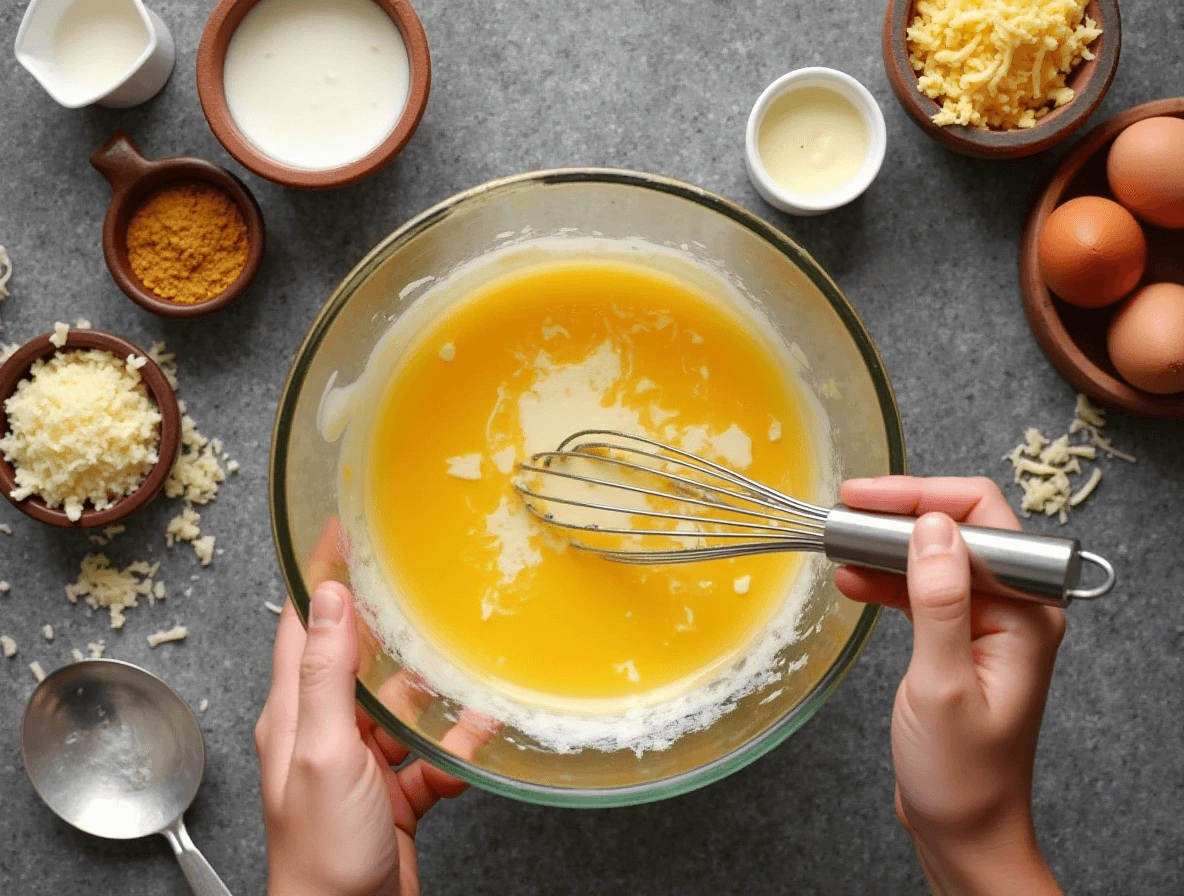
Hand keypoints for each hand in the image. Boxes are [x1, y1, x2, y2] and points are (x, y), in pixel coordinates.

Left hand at [256, 582, 471, 895]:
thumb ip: (326, 676)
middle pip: (356, 658)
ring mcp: (361, 763)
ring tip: (464, 661)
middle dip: (387, 623)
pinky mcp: (395, 791)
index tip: (341, 530)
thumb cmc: (323, 852)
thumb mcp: (324, 752)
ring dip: (433, 689)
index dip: (319, 574)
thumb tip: (327, 597)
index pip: (301, 623)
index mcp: (294, 714)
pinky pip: (430, 753)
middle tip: (419, 582)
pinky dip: (455, 743)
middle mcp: (324, 732)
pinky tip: (478, 735)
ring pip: (401, 705)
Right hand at [835, 477, 1065, 895]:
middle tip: (844, 517)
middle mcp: (1013, 607)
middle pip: (957, 529)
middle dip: (898, 516)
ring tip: (838, 545)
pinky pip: (922, 589)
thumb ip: (940, 600)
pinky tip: (852, 579)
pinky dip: (886, 579)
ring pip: (934, 555)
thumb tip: (932, 526)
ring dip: (886, 547)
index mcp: (1025, 611)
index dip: (920, 498)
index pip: (981, 519)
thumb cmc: (961, 772)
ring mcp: (986, 622)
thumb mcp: (942, 683)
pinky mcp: (958, 638)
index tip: (864, 499)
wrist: (962, 829)